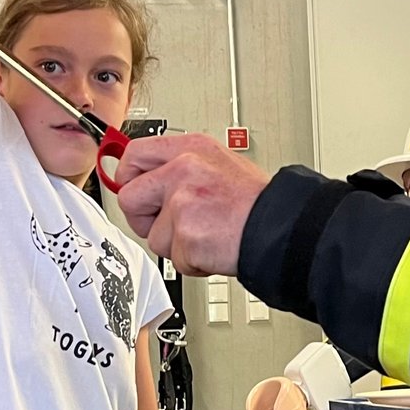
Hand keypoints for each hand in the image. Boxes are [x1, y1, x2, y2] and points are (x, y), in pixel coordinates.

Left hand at [113, 134, 270, 277]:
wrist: (280, 227)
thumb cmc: (255, 202)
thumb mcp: (218, 165)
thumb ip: (180, 168)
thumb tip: (146, 179)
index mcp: (190, 148)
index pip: (134, 155)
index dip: (128, 177)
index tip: (134, 189)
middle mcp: (183, 169)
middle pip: (130, 198)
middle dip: (145, 219)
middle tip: (172, 223)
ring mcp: (183, 202)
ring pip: (152, 236)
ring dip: (176, 244)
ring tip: (206, 234)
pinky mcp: (186, 234)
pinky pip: (174, 258)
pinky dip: (192, 261)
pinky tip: (214, 246)